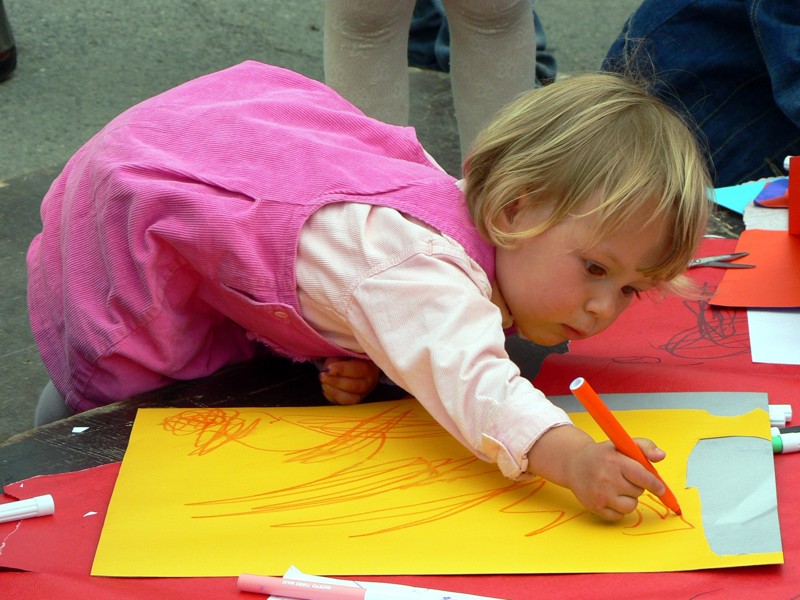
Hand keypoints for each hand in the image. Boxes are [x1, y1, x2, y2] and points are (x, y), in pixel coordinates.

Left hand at [319, 357, 381, 404]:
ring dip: (333, 391)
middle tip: (322, 376)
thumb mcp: (343, 354)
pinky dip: (332, 396)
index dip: (341, 370)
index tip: (328, 369)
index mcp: (368, 367)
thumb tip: (327, 370)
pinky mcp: (353, 401)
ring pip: (350, 399)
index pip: (357, 370)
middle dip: (335, 381)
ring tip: (324, 382)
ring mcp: (362, 394)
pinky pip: (343, 404)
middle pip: (354, 386)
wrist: (353, 366)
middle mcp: (368, 383)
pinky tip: (326, 387)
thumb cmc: (347, 358)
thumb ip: (337, 360)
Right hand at [526, 426, 666, 521]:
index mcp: (615, 461)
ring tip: (617, 488)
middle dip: (636, 486)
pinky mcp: (595, 507)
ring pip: (630, 506)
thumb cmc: (602, 455)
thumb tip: (661, 456)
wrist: (574, 464)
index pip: (643, 477)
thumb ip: (645, 447)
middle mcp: (606, 478)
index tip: (660, 488)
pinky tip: (609, 497)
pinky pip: (619, 516)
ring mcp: (600, 494)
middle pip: (638, 491)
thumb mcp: (622, 444)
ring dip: (629, 499)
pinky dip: (618, 509)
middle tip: (624, 477)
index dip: (655, 484)